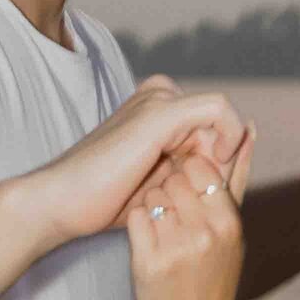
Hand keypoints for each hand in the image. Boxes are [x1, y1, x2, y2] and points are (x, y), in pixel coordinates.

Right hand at [32, 77, 246, 247]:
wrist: (63, 202)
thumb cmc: (106, 201)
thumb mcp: (162, 184)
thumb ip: (194, 169)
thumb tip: (236, 161)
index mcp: (157, 110)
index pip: (212, 129)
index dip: (222, 163)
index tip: (209, 193)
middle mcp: (158, 97)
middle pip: (218, 124)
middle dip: (224, 161)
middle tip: (203, 194)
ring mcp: (158, 100)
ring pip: (221, 118)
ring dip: (222, 157)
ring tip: (198, 189)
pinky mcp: (160, 112)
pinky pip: (219, 110)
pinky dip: (229, 137)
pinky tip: (217, 165)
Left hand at [127, 127, 255, 299]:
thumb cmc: (214, 276)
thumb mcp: (234, 230)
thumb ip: (239, 177)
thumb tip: (249, 129)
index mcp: (229, 223)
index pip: (201, 165)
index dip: (189, 169)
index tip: (186, 184)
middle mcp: (204, 235)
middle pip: (175, 177)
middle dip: (169, 185)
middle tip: (172, 207)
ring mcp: (175, 249)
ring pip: (153, 194)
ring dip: (153, 203)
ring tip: (162, 225)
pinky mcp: (147, 263)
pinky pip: (135, 217)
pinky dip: (138, 222)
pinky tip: (149, 238)